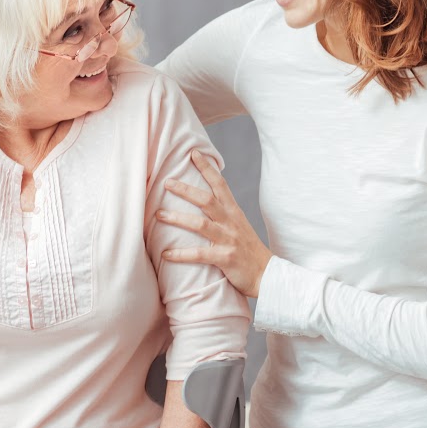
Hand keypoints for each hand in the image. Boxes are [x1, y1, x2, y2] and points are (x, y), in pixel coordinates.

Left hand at [157, 151, 271, 296]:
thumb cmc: (248, 250)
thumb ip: (223, 213)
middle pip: (206, 200)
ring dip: (177, 219)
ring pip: (200, 225)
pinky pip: (199, 254)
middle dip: (186, 190)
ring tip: (158, 215)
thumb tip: (203, 201)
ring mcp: (228, 240)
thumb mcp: (239, 226)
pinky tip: (165, 254)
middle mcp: (231, 222)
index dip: (207, 168)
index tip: (193, 153)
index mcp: (234, 212)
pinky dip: (181, 254)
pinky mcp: (225, 258)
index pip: (220, 184)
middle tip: (167, 182)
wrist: (267, 274)